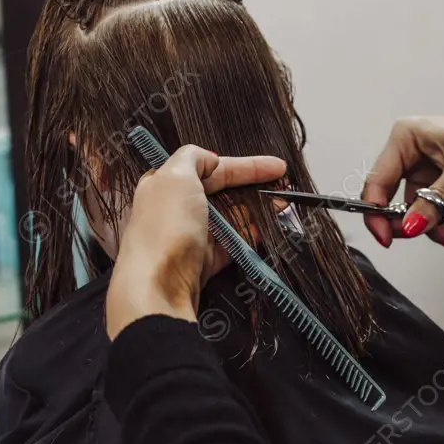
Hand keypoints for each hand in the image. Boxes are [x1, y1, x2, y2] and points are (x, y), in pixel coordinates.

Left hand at [106, 145, 286, 339]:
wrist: (157, 286)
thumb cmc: (166, 228)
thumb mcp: (176, 176)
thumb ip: (193, 157)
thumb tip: (209, 158)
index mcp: (166, 184)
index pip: (212, 168)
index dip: (246, 166)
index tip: (277, 168)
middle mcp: (176, 209)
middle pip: (223, 193)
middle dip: (255, 189)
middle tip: (285, 190)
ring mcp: (190, 236)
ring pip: (230, 218)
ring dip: (257, 212)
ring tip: (283, 209)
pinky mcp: (201, 262)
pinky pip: (231, 245)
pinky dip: (249, 237)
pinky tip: (268, 232)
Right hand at [362, 106, 443, 248]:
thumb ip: (435, 200)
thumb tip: (410, 226)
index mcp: (405, 137)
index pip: (377, 180)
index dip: (376, 211)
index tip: (386, 237)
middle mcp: (406, 151)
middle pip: (387, 198)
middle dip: (405, 222)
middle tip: (421, 236)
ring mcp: (418, 168)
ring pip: (408, 209)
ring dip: (427, 227)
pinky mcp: (431, 182)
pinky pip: (425, 210)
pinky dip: (437, 225)